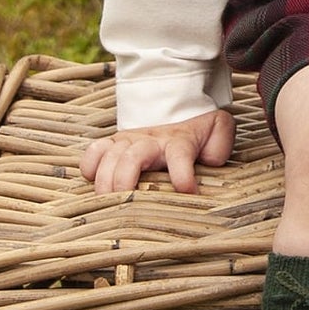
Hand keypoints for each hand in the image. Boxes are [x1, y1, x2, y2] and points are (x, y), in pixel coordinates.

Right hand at [80, 108, 235, 194]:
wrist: (176, 104)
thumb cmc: (198, 127)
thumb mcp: (219, 129)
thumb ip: (220, 144)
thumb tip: (210, 161)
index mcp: (179, 140)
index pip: (180, 155)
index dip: (183, 174)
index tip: (187, 191)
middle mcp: (150, 140)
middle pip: (133, 157)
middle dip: (127, 181)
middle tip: (127, 204)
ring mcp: (129, 140)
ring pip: (110, 156)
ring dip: (105, 180)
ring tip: (107, 203)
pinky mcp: (114, 143)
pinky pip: (94, 150)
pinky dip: (89, 164)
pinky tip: (91, 180)